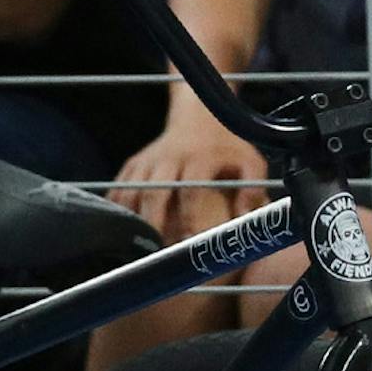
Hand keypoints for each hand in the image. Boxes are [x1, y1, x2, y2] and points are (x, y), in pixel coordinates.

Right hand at [109, 119, 270, 242]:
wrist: (199, 116)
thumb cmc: (229, 148)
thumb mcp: (251, 162)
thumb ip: (253, 190)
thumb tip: (243, 221)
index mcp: (199, 157)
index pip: (191, 190)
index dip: (190, 219)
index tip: (190, 243)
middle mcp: (169, 157)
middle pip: (153, 193)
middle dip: (152, 225)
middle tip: (156, 254)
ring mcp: (147, 160)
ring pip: (130, 192)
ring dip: (131, 221)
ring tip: (137, 250)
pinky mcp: (133, 164)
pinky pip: (118, 189)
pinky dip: (118, 212)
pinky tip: (121, 235)